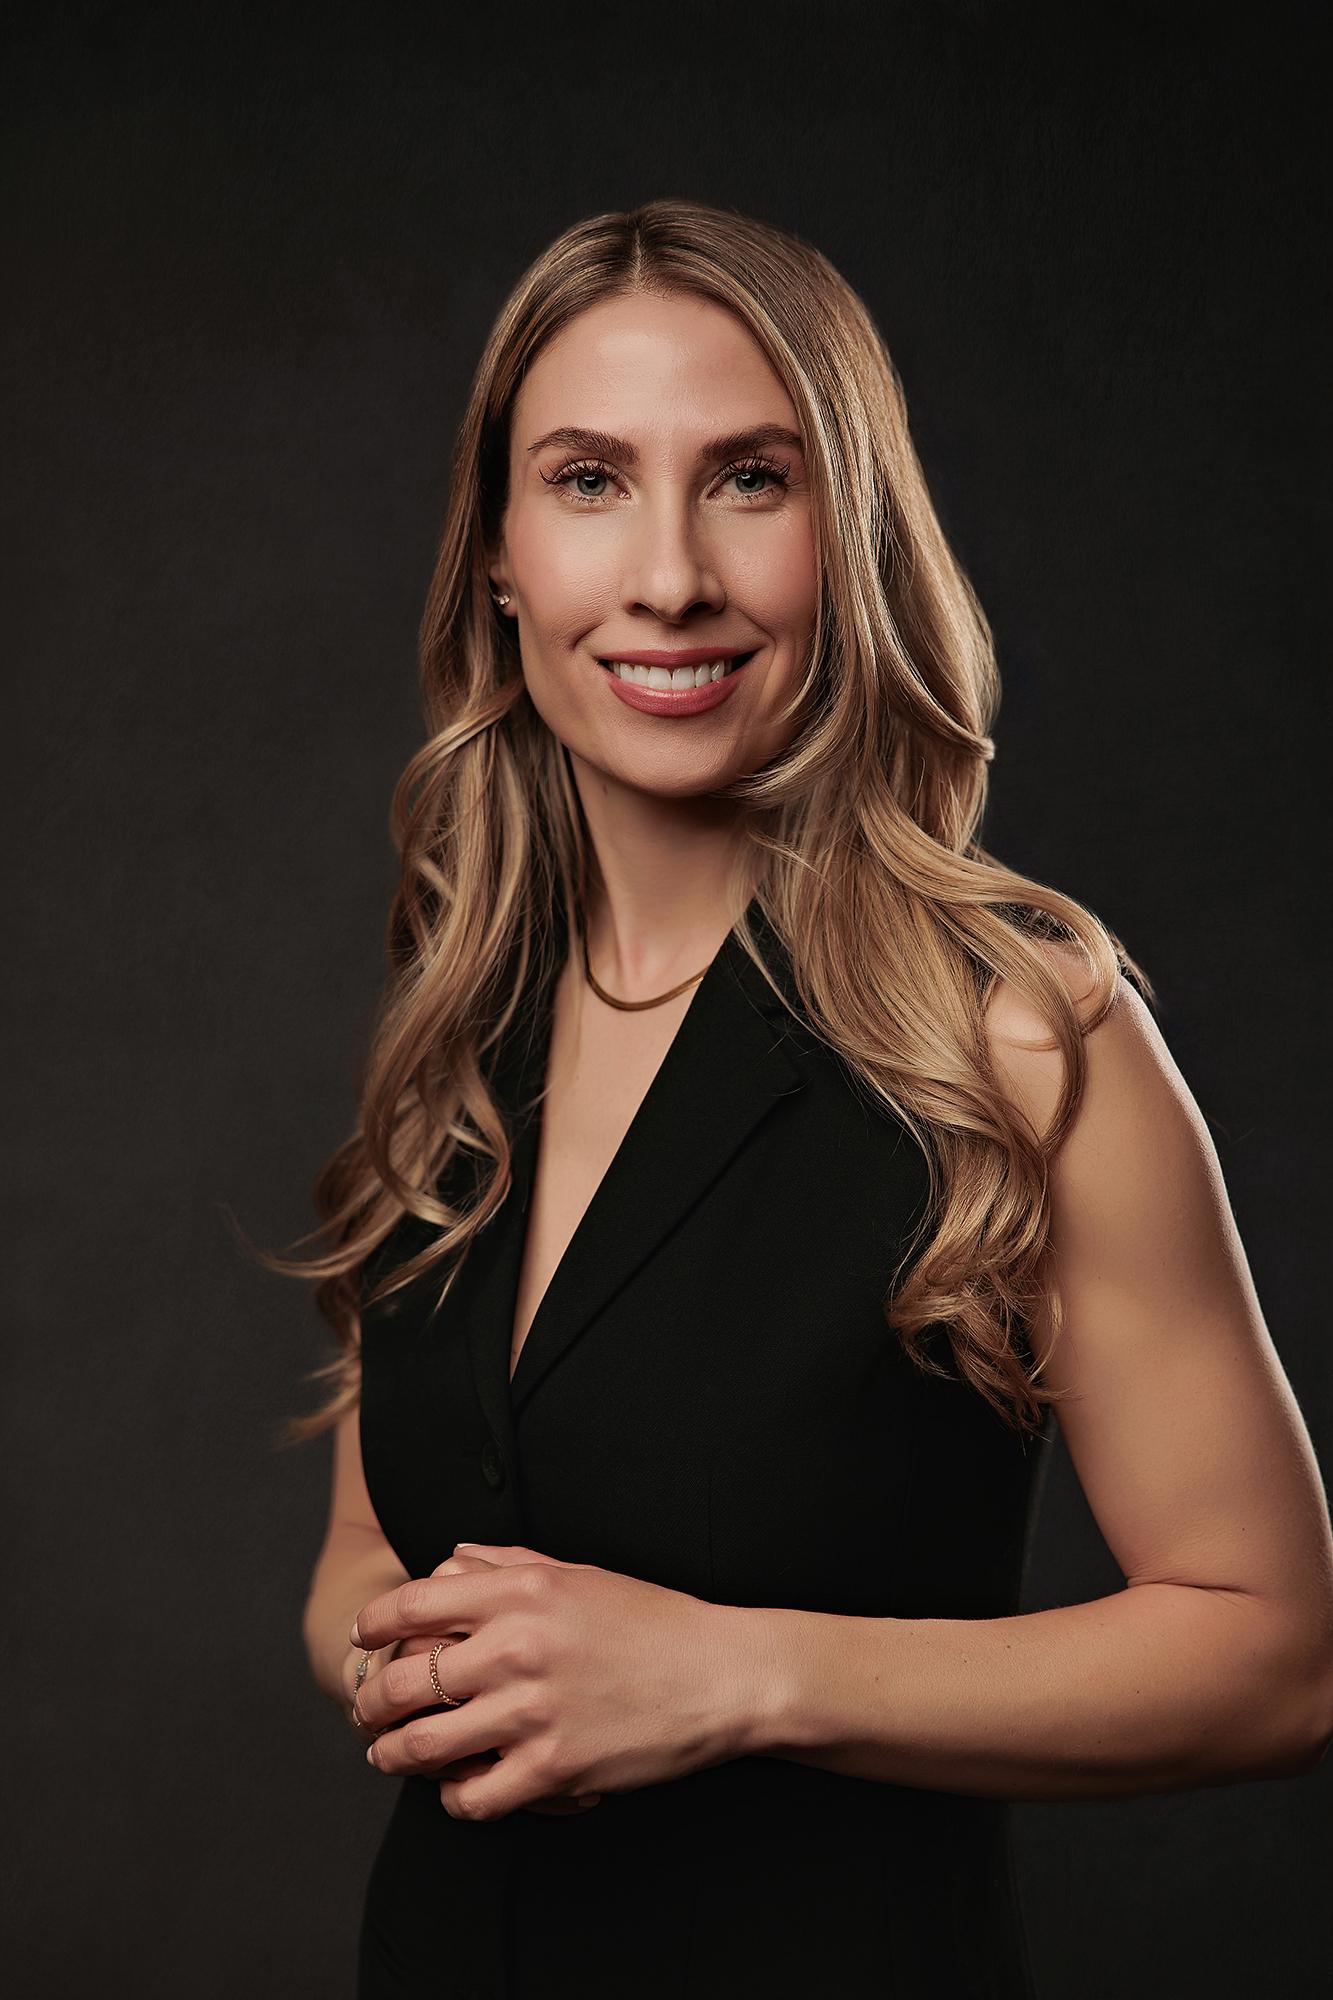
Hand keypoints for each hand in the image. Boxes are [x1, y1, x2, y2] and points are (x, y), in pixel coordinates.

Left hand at [350, 1542, 757, 1821]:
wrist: (720, 1675)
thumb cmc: (651, 1621)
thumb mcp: (579, 1573)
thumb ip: (507, 1564)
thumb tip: (448, 1561)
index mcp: (522, 1590)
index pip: (412, 1603)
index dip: (374, 1623)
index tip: (364, 1637)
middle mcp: (517, 1647)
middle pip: (401, 1681)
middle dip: (370, 1703)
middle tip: (366, 1713)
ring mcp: (533, 1712)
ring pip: (422, 1745)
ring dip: (393, 1755)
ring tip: (390, 1756)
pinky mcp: (554, 1769)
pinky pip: (472, 1796)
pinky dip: (454, 1796)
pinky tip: (459, 1787)